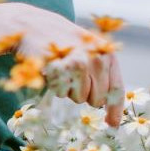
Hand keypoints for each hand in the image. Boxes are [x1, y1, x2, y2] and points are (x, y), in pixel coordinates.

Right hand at [0, 4, 122, 125]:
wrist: (32, 25)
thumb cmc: (62, 40)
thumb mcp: (89, 49)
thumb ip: (102, 72)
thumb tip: (107, 106)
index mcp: (107, 54)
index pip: (116, 89)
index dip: (115, 110)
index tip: (112, 125)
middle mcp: (96, 59)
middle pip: (96, 100)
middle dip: (85, 94)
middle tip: (72, 75)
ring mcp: (78, 65)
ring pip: (78, 98)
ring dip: (68, 89)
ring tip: (61, 68)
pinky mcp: (60, 70)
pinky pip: (61, 93)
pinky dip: (55, 86)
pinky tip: (51, 68)